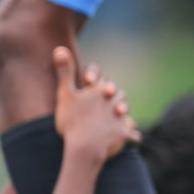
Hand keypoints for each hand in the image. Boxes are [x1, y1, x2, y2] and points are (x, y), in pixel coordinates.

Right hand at [52, 47, 139, 161]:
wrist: (85, 146)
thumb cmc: (73, 119)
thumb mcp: (65, 94)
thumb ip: (65, 72)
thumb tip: (60, 48)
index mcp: (101, 90)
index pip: (102, 79)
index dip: (95, 79)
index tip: (89, 82)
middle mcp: (114, 102)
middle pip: (118, 93)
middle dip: (113, 94)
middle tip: (109, 97)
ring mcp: (121, 119)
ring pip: (126, 111)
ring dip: (122, 111)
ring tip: (119, 114)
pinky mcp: (124, 135)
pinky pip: (133, 135)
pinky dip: (132, 136)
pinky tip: (133, 138)